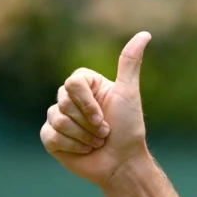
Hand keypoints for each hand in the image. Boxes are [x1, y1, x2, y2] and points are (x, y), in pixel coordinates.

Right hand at [40, 31, 151, 187]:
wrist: (123, 163)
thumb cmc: (129, 129)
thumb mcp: (129, 93)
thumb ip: (130, 63)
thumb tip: (145, 33)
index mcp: (85, 85)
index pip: (72, 83)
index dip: (88, 104)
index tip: (104, 117)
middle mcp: (69, 99)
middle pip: (64, 101)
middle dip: (89, 122)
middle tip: (104, 132)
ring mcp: (58, 117)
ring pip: (58, 120)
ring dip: (83, 137)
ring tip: (96, 143)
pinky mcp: (51, 137)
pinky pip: (51, 135)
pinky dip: (72, 147)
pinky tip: (84, 151)